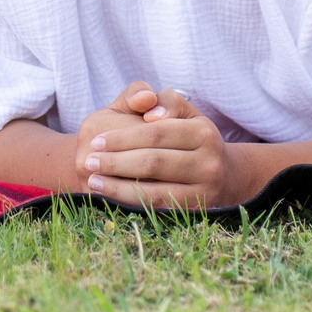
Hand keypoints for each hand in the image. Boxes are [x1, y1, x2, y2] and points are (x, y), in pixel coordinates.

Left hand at [78, 83, 231, 208]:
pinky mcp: (196, 212)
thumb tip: (148, 106)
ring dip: (118, 186)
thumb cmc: (189, 136)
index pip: (155, 133)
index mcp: (203, 132)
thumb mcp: (181, 111)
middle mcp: (209, 163)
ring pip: (153, 190)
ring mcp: (205, 191)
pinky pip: (157, 209)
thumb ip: (162, 100)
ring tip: (93, 179)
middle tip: (89, 161)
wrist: (222, 174)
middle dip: (116, 162)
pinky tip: (109, 195)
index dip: (123, 137)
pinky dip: (130, 202)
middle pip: (153, 162)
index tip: (96, 140)